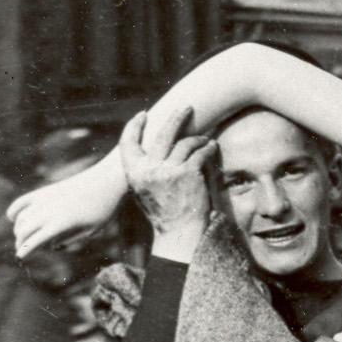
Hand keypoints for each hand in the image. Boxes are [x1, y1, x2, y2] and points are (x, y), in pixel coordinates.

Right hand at [119, 108, 213, 261]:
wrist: (179, 233)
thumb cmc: (164, 215)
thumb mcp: (144, 192)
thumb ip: (144, 172)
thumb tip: (151, 152)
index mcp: (134, 173)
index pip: (128, 142)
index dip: (135, 126)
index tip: (144, 115)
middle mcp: (149, 169)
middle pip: (162, 134)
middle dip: (176, 118)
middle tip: (187, 107)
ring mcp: (169, 169)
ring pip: (185, 142)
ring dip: (198, 138)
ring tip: (206, 138)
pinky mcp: (188, 172)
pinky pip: (200, 152)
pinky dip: (208, 148)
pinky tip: (213, 146)